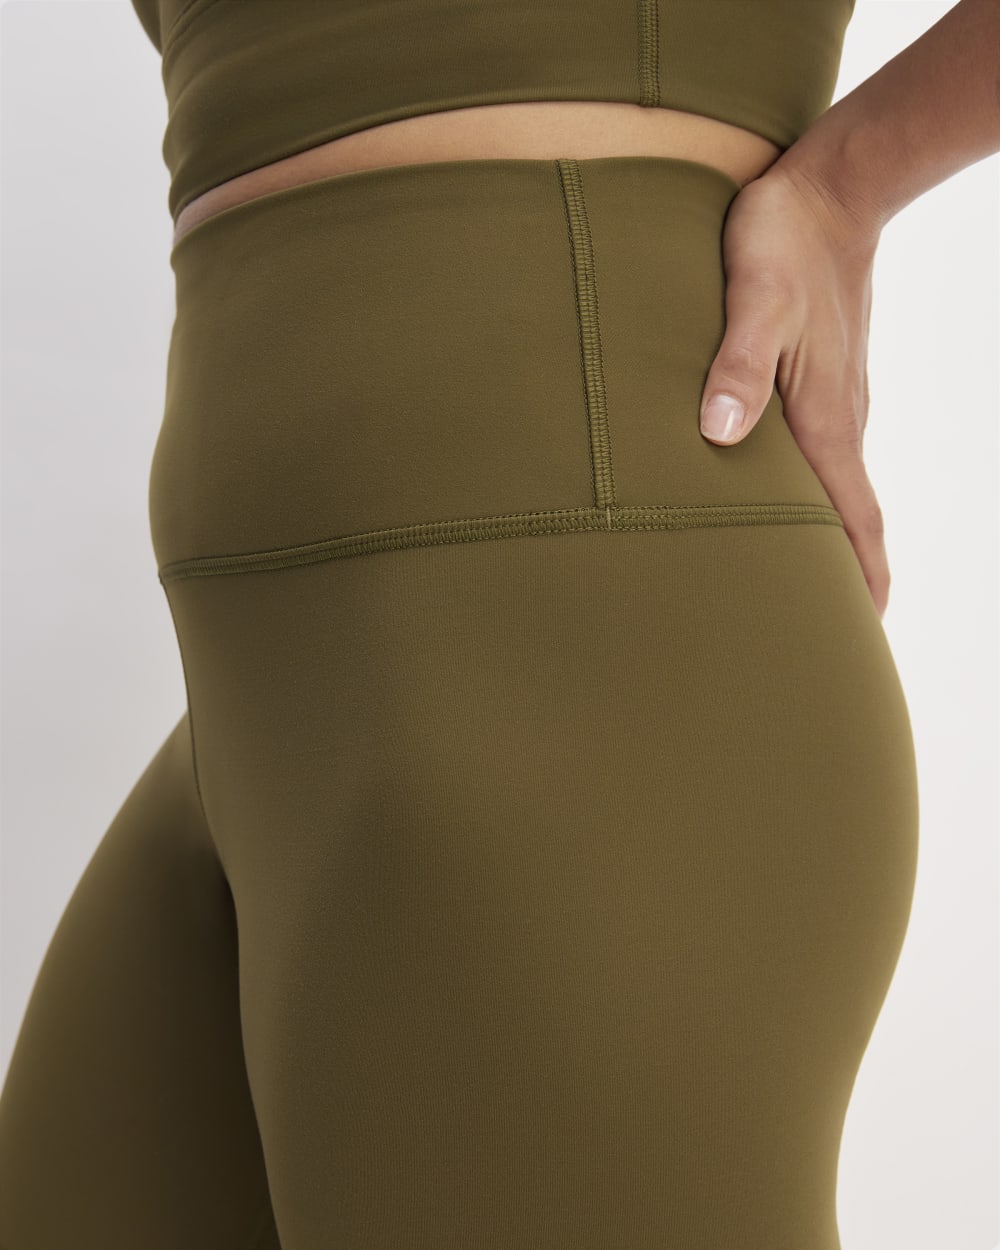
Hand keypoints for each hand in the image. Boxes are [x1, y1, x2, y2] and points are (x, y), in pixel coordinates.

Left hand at [698, 163, 889, 617]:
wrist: (833, 185)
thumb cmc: (786, 240)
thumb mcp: (755, 297)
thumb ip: (735, 362)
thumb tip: (719, 430)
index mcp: (826, 416)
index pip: (852, 515)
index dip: (860, 573)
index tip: (864, 626)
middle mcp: (837, 418)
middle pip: (849, 515)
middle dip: (846, 574)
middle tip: (830, 627)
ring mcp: (833, 399)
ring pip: (836, 487)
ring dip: (830, 536)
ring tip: (810, 582)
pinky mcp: (820, 378)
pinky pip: (822, 453)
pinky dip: (816, 494)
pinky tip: (790, 500)